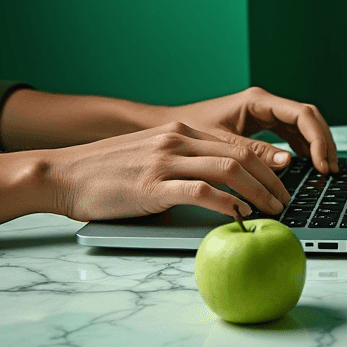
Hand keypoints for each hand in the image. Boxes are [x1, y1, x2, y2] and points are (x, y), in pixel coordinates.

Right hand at [43, 121, 291, 222]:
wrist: (62, 175)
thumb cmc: (106, 172)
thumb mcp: (151, 155)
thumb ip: (184, 161)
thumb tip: (221, 183)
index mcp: (179, 131)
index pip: (236, 143)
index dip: (266, 162)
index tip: (284, 180)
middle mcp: (176, 140)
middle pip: (241, 155)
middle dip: (270, 180)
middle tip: (284, 202)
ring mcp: (165, 161)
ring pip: (228, 169)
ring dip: (257, 192)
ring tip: (271, 212)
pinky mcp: (153, 186)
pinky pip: (202, 191)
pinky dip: (227, 203)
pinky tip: (239, 216)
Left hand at [167, 87, 338, 174]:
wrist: (167, 128)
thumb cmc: (187, 132)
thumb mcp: (222, 145)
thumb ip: (254, 153)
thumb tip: (289, 162)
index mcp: (257, 101)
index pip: (302, 114)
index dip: (318, 139)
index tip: (321, 164)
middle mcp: (264, 104)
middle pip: (309, 118)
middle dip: (324, 143)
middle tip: (330, 170)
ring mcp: (265, 113)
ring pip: (303, 125)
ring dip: (317, 146)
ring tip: (325, 171)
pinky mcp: (261, 124)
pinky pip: (291, 133)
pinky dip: (303, 148)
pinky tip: (307, 166)